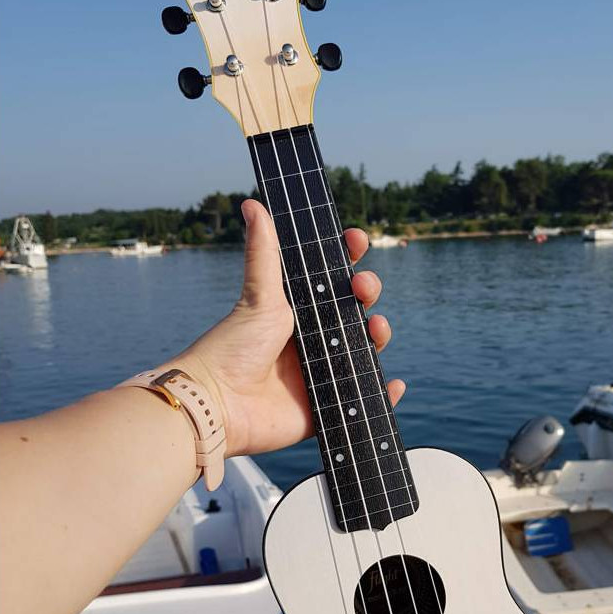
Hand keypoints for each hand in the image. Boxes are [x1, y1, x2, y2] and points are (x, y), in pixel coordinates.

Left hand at [173, 199, 405, 456]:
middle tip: (362, 288)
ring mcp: (320, 374)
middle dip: (367, 293)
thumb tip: (253, 204)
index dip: (348, 259)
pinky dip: (385, 394)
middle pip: (354, 312)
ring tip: (377, 328)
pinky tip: (395, 384)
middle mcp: (311, 340)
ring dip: (379, 336)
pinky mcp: (324, 409)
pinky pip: (363, 402)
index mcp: (296, 311)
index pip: (331, 280)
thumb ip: (263, 253)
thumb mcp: (256, 297)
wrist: (217, 404)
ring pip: (364, 352)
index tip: (356, 239)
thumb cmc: (231, 347)